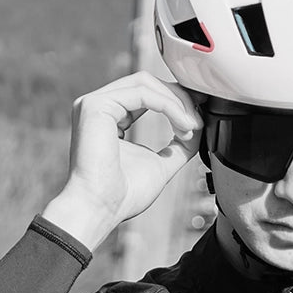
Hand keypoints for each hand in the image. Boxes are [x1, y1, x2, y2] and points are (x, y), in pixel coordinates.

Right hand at [42, 71, 200, 251]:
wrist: (100, 210)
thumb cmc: (122, 195)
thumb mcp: (161, 163)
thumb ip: (178, 144)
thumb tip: (197, 126)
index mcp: (109, 116)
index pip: (147, 93)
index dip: (176, 101)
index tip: (198, 120)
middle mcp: (99, 105)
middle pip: (148, 82)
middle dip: (179, 98)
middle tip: (197, 122)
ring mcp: (94, 103)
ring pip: (146, 83)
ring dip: (176, 101)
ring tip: (191, 126)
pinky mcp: (96, 105)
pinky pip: (142, 93)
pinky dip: (168, 105)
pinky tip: (182, 124)